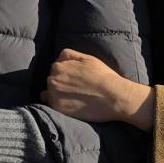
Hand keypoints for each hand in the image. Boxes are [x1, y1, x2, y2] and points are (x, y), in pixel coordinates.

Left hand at [41, 49, 155, 129]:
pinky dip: (57, 104)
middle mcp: (52, 79)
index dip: (66, 74)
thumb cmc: (103, 76)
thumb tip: (58, 57)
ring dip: (57, 93)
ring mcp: (54, 94)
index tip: (75, 80)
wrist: (114, 97)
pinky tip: (70, 104)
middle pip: (51, 80)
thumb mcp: (87, 58)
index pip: (56, 68)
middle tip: (76, 89)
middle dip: (60, 83)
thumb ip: (70, 55)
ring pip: (49, 92)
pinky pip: (50, 104)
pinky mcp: (57, 107)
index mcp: (59, 66)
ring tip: (74, 97)